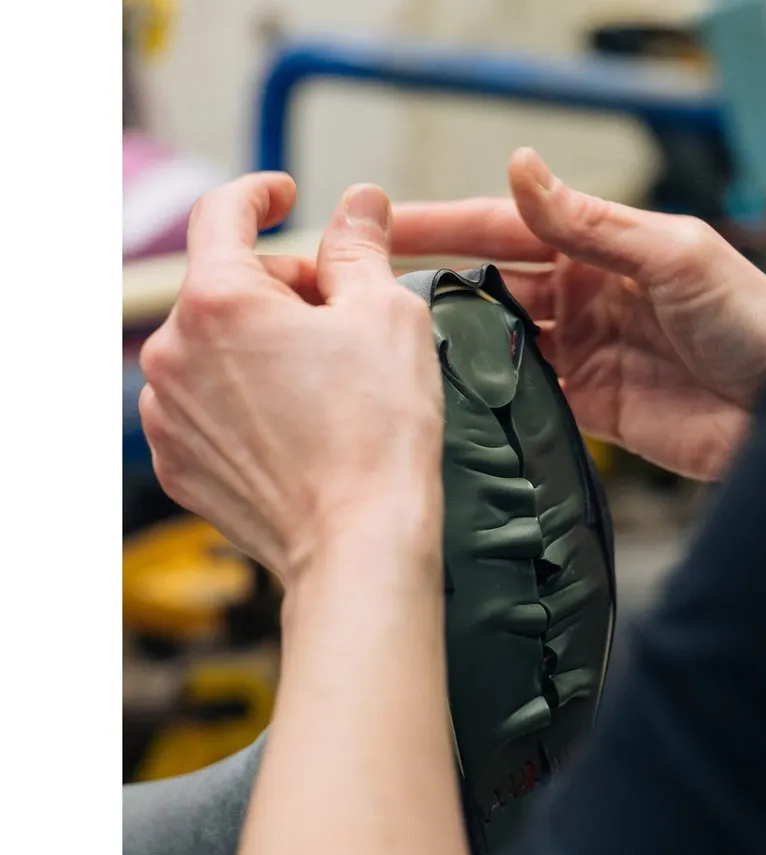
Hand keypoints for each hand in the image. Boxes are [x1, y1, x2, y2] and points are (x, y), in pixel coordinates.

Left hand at [138, 173, 442, 581]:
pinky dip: (243, 398)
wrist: (358, 541)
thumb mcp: (386, 314)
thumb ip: (360, 246)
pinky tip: (295, 424)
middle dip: (280, 289)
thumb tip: (360, 203)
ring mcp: (169, 414)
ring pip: (213, 348)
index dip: (259, 192)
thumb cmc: (377, 432)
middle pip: (225, 287)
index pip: (222, 213)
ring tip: (322, 384)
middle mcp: (173, 354)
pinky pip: (206, 404)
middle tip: (341, 321)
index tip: (284, 194)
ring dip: (260, 346)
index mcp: (218, 301)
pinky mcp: (178, 463)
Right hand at [392, 148, 765, 479]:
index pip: (506, 229)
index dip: (444, 226)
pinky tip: (458, 398)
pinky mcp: (592, 407)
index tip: (386, 226)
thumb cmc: (756, 323)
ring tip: (401, 350)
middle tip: (371, 292)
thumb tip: (524, 169)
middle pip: (492, 285)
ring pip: (502, 343)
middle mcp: (586, 298)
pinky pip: (529, 397)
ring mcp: (585, 354)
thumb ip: (592, 223)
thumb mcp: (674, 255)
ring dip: (458, 345)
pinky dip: (495, 397)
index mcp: (603, 249)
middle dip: (435, 285)